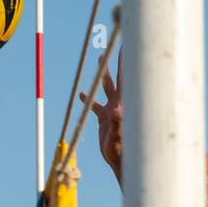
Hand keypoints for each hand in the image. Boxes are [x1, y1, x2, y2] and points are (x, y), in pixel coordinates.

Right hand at [79, 49, 122, 182]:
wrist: (118, 161)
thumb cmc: (121, 151)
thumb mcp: (118, 138)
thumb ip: (117, 125)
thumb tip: (116, 113)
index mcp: (122, 105)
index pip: (124, 79)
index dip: (124, 63)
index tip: (125, 47)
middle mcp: (117, 104)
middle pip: (115, 78)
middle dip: (114, 62)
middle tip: (114, 45)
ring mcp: (111, 110)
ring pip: (106, 87)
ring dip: (103, 74)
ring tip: (100, 59)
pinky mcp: (104, 118)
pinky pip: (94, 106)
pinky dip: (88, 100)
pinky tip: (82, 94)